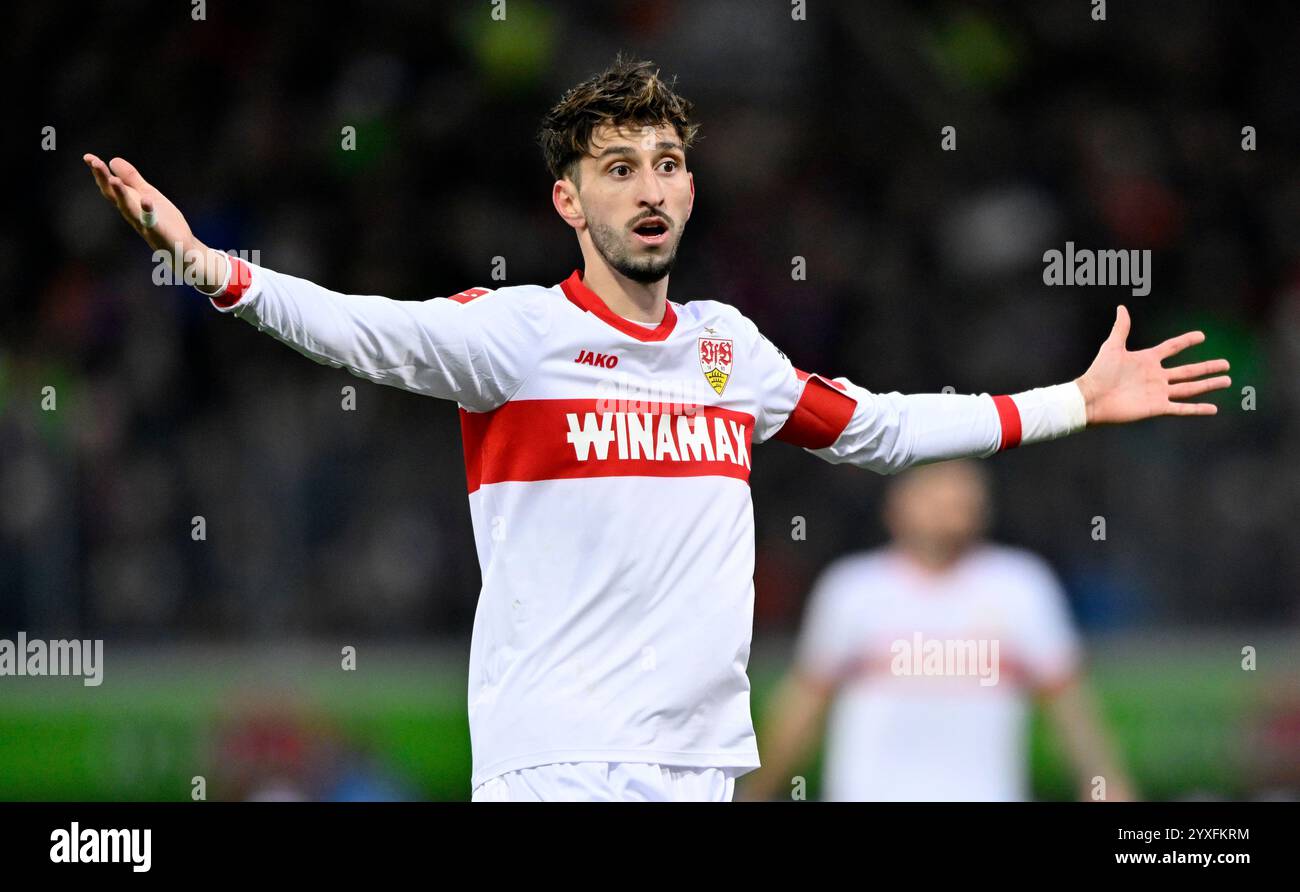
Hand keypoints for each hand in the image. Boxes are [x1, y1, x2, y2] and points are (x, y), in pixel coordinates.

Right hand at [83, 153, 223, 289]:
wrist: (183, 249)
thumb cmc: (164, 222)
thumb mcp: (148, 195)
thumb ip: (132, 179)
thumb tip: (113, 160)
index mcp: (130, 204)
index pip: (110, 187)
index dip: (99, 173)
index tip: (88, 157)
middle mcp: (132, 215)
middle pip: (114, 196)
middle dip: (104, 179)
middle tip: (94, 162)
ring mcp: (144, 225)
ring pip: (129, 210)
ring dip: (121, 195)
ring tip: (113, 180)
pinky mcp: (159, 234)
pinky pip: (152, 223)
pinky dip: (148, 212)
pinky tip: (146, 200)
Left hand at [1074, 306, 1230, 424]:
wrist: (1091, 398)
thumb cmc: (1098, 372)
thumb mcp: (1112, 347)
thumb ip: (1121, 328)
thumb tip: (1121, 307)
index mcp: (1147, 360)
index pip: (1171, 347)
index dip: (1186, 341)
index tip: (1202, 336)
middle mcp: (1156, 376)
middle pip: (1188, 370)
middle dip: (1207, 367)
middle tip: (1226, 364)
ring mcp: (1158, 392)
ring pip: (1190, 388)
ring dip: (1208, 385)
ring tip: (1227, 380)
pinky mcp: (1156, 407)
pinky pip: (1181, 408)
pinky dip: (1197, 409)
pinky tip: (1214, 408)